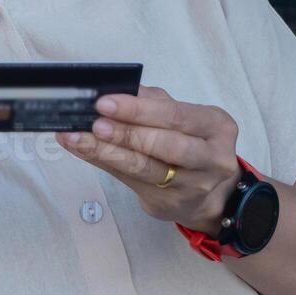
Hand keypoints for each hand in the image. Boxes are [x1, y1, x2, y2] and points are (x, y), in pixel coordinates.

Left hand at [57, 85, 240, 235]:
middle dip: (125, 132)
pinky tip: (82, 150)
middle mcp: (212, 158)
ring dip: (107, 151)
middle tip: (95, 123)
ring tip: (79, 138)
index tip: (105, 102)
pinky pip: (131, 181)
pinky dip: (103, 163)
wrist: (207, 192)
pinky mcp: (170, 204)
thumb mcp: (181, 118)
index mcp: (216, 125)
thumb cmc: (189, 142)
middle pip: (165, 144)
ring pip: (146, 167)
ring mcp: (193, 186)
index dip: (139, 109)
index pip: (175, 115)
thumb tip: (111, 90)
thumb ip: (152, 102)